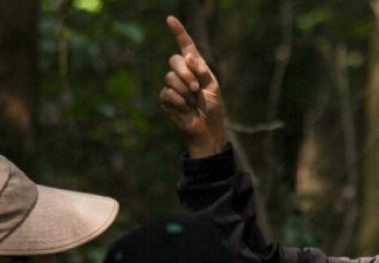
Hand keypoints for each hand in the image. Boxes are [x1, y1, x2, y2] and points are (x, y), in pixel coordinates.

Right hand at [159, 15, 227, 157]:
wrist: (208, 128)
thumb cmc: (212, 107)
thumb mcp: (212, 87)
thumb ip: (202, 71)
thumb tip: (190, 57)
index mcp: (195, 68)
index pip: (186, 46)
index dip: (179, 32)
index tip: (170, 19)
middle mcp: (181, 74)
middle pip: (174, 60)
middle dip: (186, 74)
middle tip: (196, 88)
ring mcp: (171, 86)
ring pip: (170, 77)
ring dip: (184, 91)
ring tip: (192, 102)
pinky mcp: (165, 99)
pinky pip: (168, 93)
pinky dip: (180, 102)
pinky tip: (186, 109)